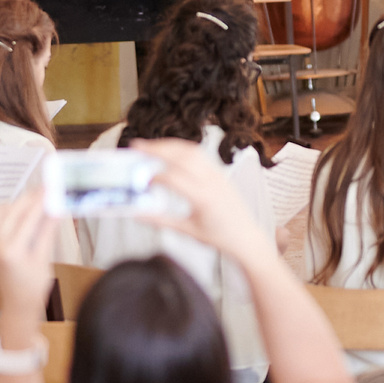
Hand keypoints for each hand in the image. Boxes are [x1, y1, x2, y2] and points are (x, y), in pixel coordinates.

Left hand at [0, 188, 57, 308]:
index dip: (41, 200)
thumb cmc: (32, 289)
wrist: (17, 305)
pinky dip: (0, 211)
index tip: (51, 189)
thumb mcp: (45, 259)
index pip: (29, 217)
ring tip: (32, 202)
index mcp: (12, 250)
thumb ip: (48, 231)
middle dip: (30, 198)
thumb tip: (55, 210)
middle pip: (13, 211)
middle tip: (45, 190)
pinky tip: (13, 210)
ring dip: (15, 204)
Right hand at [131, 139, 276, 264]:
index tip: (139, 180)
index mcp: (203, 199)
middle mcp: (212, 182)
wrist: (246, 237)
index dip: (153, 176)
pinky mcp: (220, 172)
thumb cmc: (219, 237)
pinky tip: (169, 151)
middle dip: (157, 149)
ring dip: (169, 145)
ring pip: (191, 150)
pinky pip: (200, 154)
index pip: (173, 178)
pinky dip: (181, 148)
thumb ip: (160, 220)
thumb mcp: (187, 231)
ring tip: (150, 146)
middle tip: (137, 146)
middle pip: (181, 156)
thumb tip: (137, 214)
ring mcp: (218, 174)